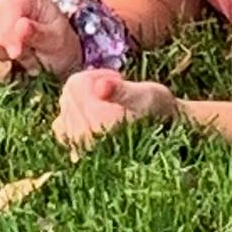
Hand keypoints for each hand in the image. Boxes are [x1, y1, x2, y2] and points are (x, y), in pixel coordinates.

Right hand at [0, 0, 82, 81]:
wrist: (57, 58)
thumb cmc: (60, 45)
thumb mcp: (57, 40)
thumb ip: (38, 33)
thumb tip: (19, 26)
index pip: (6, 10)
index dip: (7, 34)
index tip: (16, 54)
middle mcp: (3, 3)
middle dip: (5, 53)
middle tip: (28, 59)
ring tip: (17, 62)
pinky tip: (4, 67)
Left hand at [52, 69, 176, 151]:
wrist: (169, 140)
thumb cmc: (159, 112)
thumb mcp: (146, 95)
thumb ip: (121, 91)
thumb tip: (101, 87)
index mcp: (96, 125)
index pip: (76, 84)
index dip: (97, 75)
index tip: (119, 80)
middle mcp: (82, 142)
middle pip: (68, 96)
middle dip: (89, 88)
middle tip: (116, 93)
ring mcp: (78, 151)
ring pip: (63, 112)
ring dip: (81, 104)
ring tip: (107, 107)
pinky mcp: (78, 157)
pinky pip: (62, 129)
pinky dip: (74, 120)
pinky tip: (96, 121)